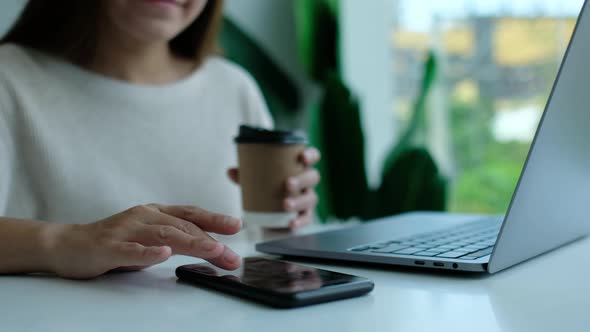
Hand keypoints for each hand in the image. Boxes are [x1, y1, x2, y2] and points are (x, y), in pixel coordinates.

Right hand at [46, 204, 241, 278]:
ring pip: (163, 235)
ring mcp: (125, 230)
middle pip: (183, 227)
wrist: (66, 245)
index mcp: (154, 213)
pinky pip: (130, 250)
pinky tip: (163, 255)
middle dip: (211, 241)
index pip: (190, 215)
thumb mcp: (149, 238)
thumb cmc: (113, 242)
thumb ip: (174, 240)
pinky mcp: (108, 247)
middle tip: (231, 256)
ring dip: (191, 243)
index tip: (236, 226)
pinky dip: (147, 253)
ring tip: (212, 250)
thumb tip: (209, 247)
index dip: (214, 220)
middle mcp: (143, 217)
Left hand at [228, 147, 320, 229]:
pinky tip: (291, 223)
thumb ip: (245, 175)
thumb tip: (231, 171)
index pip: (312, 156)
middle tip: (287, 184)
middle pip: (313, 177)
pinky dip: (300, 221)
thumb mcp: (257, 180)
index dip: (310, 155)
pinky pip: (307, 218)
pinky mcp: (305, 216)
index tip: (302, 158)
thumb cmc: (269, 188)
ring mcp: (307, 199)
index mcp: (298, 167)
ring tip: (285, 204)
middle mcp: (307, 182)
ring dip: (299, 201)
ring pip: (311, 198)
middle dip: (302, 180)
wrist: (272, 214)